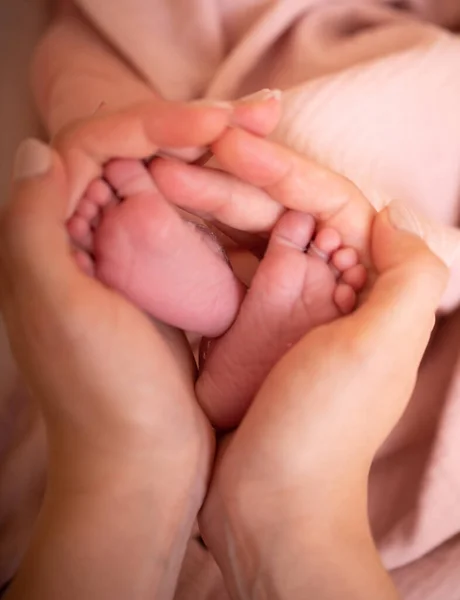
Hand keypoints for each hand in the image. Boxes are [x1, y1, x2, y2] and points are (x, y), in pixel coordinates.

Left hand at [0, 96, 280, 598]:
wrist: (142, 464)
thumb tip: (36, 148)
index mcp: (51, 237)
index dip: (156, 123)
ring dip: (218, 160)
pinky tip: (260, 191)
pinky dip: (223, 203)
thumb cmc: (102, 394)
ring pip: (170, 188)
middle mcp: (84, 242)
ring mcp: (128, 263)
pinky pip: (191, 226)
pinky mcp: (163, 287)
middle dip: (199, 130)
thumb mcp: (56, 306)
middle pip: (140, 159)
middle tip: (265, 114)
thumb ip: (31, 223)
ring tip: (271, 139)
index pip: (96, 147)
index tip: (216, 121)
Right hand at [195, 191, 455, 598]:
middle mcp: (326, 295)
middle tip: (170, 162)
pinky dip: (195, 250)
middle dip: (230, 184)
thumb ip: (406, 275)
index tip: (227, 144)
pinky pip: (221, 278)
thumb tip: (390, 214)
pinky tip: (160, 227)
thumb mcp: (381, 348)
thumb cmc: (325, 430)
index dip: (280, 169)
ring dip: (206, 210)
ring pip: (245, 242)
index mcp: (364, 289)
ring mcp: (280, 314)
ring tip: (155, 180)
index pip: (328, 203)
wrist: (271, 506)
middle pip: (279, 216)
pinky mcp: (242, 336)